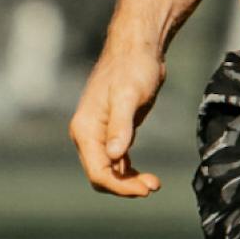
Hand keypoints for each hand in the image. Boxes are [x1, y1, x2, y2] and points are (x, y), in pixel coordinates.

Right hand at [68, 48, 166, 197]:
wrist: (137, 48)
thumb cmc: (133, 68)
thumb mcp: (129, 97)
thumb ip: (120, 127)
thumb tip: (114, 157)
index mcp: (85, 129)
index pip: (98, 171)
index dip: (120, 186)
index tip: (146, 189)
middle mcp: (87, 134)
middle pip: (101, 174)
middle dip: (125, 186)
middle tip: (153, 186)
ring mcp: (99, 133)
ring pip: (109, 170)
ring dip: (128, 181)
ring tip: (154, 184)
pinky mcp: (113, 130)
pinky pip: (116, 161)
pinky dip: (128, 171)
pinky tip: (145, 176)